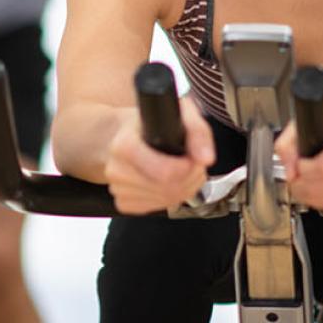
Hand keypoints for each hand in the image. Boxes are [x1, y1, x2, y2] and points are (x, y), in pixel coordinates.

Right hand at [105, 97, 215, 213]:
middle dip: (189, 178)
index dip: (187, 168)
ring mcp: (118, 189)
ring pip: (166, 200)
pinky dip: (167, 197)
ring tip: (178, 170)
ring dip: (182, 188)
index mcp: (124, 146)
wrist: (121, 134)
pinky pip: (156, 208)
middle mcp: (117, 169)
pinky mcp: (123, 203)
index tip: (189, 157)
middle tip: (189, 162)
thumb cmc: (150, 124)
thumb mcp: (177, 114)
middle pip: (169, 189)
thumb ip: (197, 132)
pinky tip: (164, 182)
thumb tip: (205, 159)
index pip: (165, 174)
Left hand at [275, 114, 322, 212]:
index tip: (298, 165)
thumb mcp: (317, 123)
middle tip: (295, 177)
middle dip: (301, 184)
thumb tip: (288, 166)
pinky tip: (318, 188)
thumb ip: (292, 140)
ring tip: (304, 182)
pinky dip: (319, 200)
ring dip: (307, 194)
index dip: (304, 169)